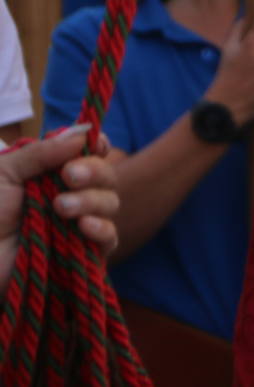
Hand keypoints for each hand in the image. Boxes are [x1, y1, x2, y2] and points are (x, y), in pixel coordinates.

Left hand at [0, 126, 119, 289]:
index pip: (92, 154)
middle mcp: (72, 195)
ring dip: (92, 200)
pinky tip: (84, 226)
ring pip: (110, 204)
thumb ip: (41, 152)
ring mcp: (79, 224)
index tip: (95, 145)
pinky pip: (109, 239)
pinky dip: (103, 229)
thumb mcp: (4, 173)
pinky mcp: (82, 253)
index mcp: (54, 174)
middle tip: (69, 176)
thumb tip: (82, 133)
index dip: (98, 147)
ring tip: (60, 207)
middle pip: (107, 176)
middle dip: (95, 172)